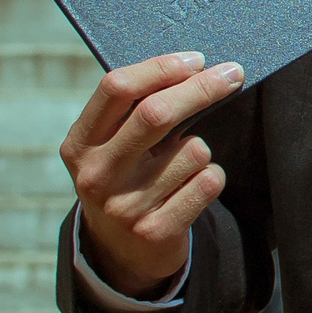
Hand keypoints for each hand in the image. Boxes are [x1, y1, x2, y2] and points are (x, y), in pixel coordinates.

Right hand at [60, 52, 242, 297]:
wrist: (122, 253)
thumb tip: (196, 67)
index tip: (196, 59)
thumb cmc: (126, 178)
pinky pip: (208, 182)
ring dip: (202, 148)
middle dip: (202, 88)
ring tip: (183, 165)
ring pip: (193, 150)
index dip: (161, 67)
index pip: (117, 88)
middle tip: (232, 74)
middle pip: (157, 113)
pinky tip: (194, 186)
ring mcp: (124, 206)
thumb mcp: (112, 146)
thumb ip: (136, 110)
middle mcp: (96, 175)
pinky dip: (212, 176)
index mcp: (80, 144)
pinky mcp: (156, 231)